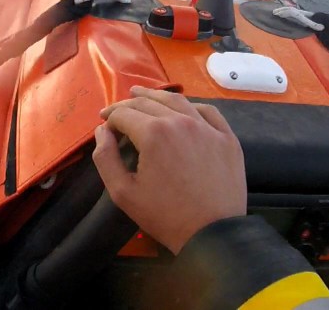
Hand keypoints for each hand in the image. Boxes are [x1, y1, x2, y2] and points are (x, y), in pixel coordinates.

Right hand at [93, 86, 246, 253]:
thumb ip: (105, 157)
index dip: (109, 117)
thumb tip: (101, 131)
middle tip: (116, 111)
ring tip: (142, 94)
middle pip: (147, 102)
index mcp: (153, 133)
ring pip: (177, 101)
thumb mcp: (122, 192)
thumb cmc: (164, 215)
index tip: (104, 125)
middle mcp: (180, 121)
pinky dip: (191, 106)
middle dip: (127, 105)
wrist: (213, 234)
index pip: (123, 114)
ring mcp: (207, 128)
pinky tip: (183, 109)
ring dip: (155, 96)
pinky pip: (208, 111)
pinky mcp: (227, 138)